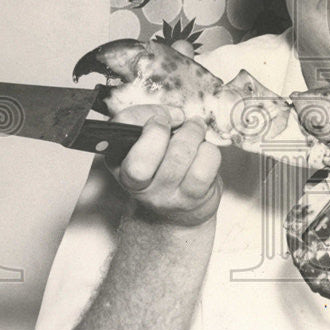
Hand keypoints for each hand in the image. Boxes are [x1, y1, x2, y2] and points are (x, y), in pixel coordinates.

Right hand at [105, 105, 222, 226]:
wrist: (177, 215)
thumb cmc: (164, 173)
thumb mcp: (148, 147)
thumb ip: (153, 124)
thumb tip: (174, 114)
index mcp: (119, 160)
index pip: (122, 127)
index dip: (144, 114)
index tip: (161, 116)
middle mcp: (136, 183)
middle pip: (147, 153)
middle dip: (167, 129)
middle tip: (180, 122)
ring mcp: (163, 195)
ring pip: (179, 157)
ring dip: (193, 135)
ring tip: (197, 131)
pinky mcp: (190, 200)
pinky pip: (203, 169)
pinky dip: (210, 153)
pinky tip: (206, 152)